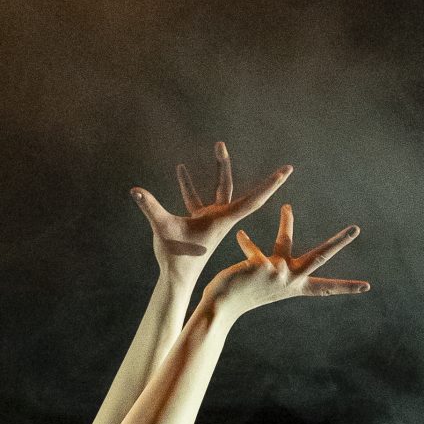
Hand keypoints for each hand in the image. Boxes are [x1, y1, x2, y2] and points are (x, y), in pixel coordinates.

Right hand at [130, 141, 293, 271]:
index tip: (287, 171)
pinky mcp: (199, 222)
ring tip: (219, 146)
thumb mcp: (162, 228)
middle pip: (231, 186)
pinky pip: (197, 199)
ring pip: (219, 190)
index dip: (270, 185)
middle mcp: (221, 217)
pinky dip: (189, 185)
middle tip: (233, 143)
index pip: (253, 199)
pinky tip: (181, 170)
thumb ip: (151, 208)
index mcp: (222, 219)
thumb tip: (135, 191)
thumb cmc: (176, 258)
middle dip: (230, 165)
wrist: (177, 280)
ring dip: (219, 169)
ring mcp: (211, 219)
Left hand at [204, 203, 369, 319]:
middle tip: (356, 228)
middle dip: (339, 241)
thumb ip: (282, 263)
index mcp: (295, 286)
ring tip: (286, 206)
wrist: (224, 308)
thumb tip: (287, 252)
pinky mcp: (261, 267)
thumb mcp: (271, 279)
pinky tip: (240, 236)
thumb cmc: (246, 294)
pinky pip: (252, 248)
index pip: (325, 288)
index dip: (347, 287)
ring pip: (285, 242)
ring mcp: (278, 273)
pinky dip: (246, 243)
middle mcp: (291, 280)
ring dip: (286, 223)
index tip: (368, 287)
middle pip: (320, 256)